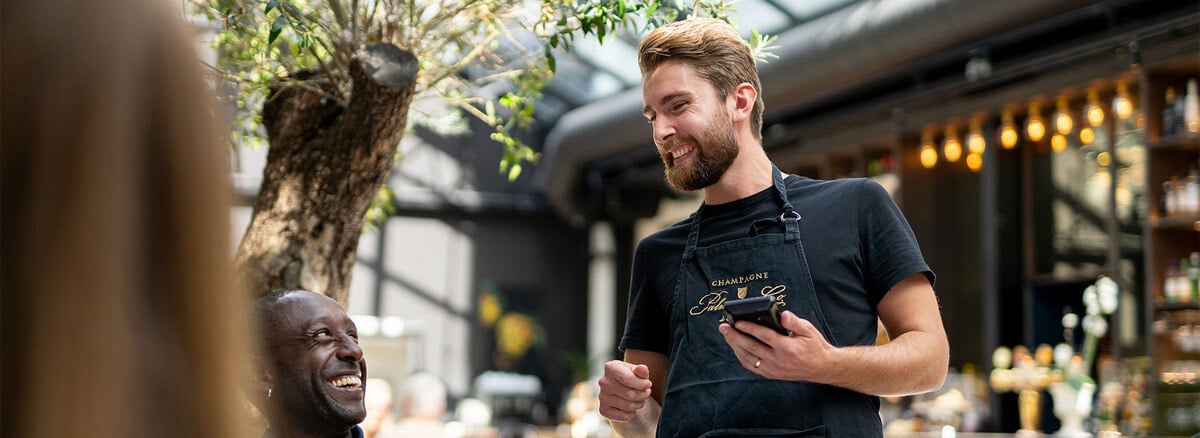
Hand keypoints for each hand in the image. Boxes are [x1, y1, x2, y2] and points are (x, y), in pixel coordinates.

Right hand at [597, 360, 652, 421]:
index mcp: (610, 368)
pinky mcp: (603, 410)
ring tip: (641, 399)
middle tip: (646, 392)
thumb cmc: (631, 377)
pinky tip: (631, 407)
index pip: (627, 379)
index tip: (648, 384)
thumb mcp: (637, 371)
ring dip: (639, 404)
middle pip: (629, 394)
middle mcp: (603, 382)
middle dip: (643, 395)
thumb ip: (641, 370)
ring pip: (628, 406)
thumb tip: (643, 369)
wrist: (622, 388)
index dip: (642, 384)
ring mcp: (602, 397)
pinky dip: (632, 413)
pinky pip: (624, 416)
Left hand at [718, 310, 835, 382]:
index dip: (749, 328)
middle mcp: (778, 360)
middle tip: (723, 326)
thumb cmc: (814, 346)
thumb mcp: (808, 330)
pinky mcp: (770, 374)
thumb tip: (783, 315)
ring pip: (748, 358)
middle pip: (751, 347)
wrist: (821, 368)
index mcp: (788, 348)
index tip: (737, 321)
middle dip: (735, 336)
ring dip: (734, 346)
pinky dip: (741, 356)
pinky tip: (735, 346)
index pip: (764, 336)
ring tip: (726, 334)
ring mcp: (773, 369)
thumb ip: (794, 322)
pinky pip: (751, 365)